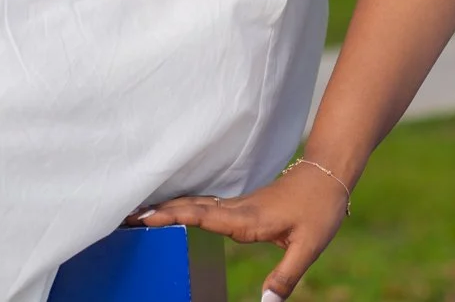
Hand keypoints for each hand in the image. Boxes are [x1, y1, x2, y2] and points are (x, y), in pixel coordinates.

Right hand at [141, 161, 351, 300]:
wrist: (328, 176)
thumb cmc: (319, 210)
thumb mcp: (308, 247)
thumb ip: (285, 277)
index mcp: (247, 219)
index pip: (203, 217)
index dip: (173, 217)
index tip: (145, 218)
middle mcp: (237, 209)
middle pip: (191, 207)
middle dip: (158, 211)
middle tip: (126, 216)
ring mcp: (238, 205)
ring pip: (196, 204)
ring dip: (167, 207)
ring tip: (138, 213)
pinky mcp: (241, 205)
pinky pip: (206, 205)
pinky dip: (183, 206)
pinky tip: (172, 211)